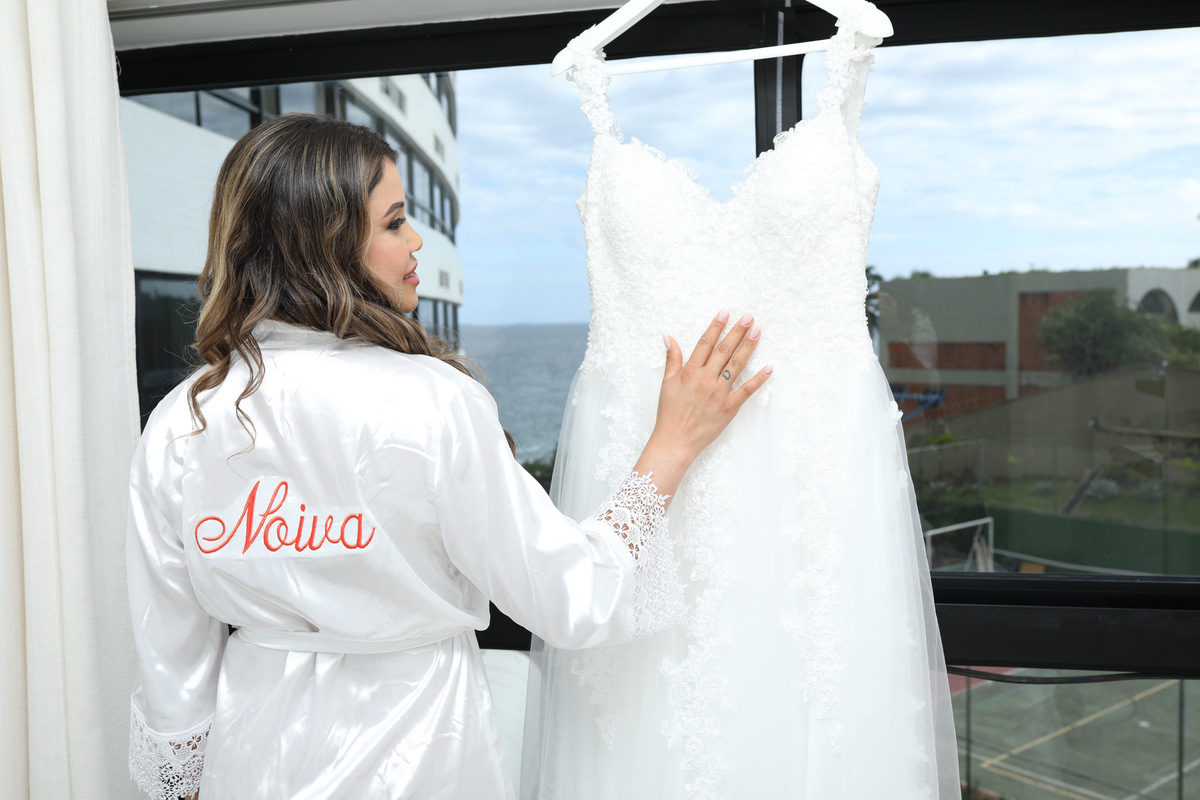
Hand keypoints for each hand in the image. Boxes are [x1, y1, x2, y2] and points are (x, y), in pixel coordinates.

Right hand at [632, 310, 772, 503]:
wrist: (675, 441)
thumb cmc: (669, 413)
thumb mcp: (667, 383)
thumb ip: (672, 358)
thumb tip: (669, 337)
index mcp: (690, 371)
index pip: (706, 343)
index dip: (716, 326)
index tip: (725, 312)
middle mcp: (706, 379)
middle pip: (724, 350)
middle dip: (737, 331)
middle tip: (749, 317)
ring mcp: (719, 393)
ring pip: (736, 365)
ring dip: (748, 347)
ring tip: (757, 331)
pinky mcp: (729, 407)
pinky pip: (746, 390)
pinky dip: (758, 380)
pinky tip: (768, 368)